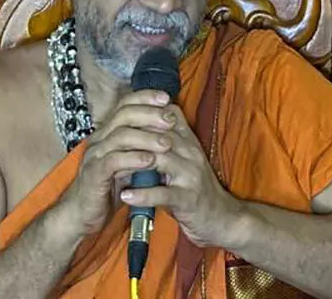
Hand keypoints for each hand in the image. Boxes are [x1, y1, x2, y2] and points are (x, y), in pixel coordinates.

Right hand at [52, 90, 176, 240]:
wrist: (82, 215)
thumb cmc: (106, 189)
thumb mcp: (126, 165)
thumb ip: (139, 149)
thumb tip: (165, 133)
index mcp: (106, 133)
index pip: (124, 105)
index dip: (145, 98)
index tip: (166, 98)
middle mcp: (99, 139)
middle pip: (124, 114)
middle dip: (150, 114)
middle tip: (170, 119)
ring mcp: (95, 156)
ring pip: (120, 136)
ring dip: (146, 137)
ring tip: (166, 143)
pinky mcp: (94, 174)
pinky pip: (113, 161)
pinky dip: (133, 158)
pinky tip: (150, 160)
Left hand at [120, 105, 246, 249]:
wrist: (223, 219)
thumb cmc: (196, 189)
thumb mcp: (185, 160)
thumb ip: (168, 143)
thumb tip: (143, 124)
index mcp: (189, 142)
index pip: (167, 116)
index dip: (143, 113)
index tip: (119, 118)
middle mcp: (191, 154)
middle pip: (159, 134)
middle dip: (132, 136)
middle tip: (107, 142)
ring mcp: (191, 176)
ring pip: (160, 159)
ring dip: (133, 162)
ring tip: (111, 167)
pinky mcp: (188, 199)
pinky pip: (163, 194)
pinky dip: (142, 194)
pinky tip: (125, 196)